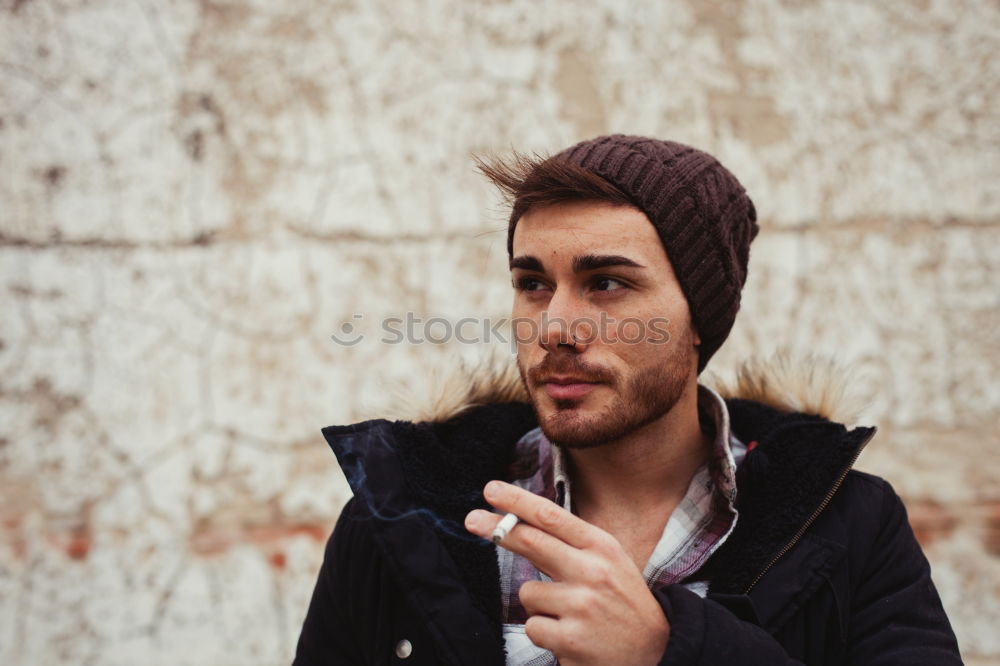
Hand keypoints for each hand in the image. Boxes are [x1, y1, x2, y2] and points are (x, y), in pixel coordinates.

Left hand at [465, 481, 669, 665]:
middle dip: (496, 528)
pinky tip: (570, 636)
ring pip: (527, 593)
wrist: (657, 651)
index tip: (491, 490)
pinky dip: (545, 632)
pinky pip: (532, 626)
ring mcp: (581, 605)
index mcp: (601, 547)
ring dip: (540, 605)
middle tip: (472, 519)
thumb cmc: (622, 601)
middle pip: (531, 541)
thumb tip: (521, 523)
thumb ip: (569, 544)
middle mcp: (592, 571)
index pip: (551, 516)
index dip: (517, 501)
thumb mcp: (607, 561)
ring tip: (569, 614)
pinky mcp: (570, 638)